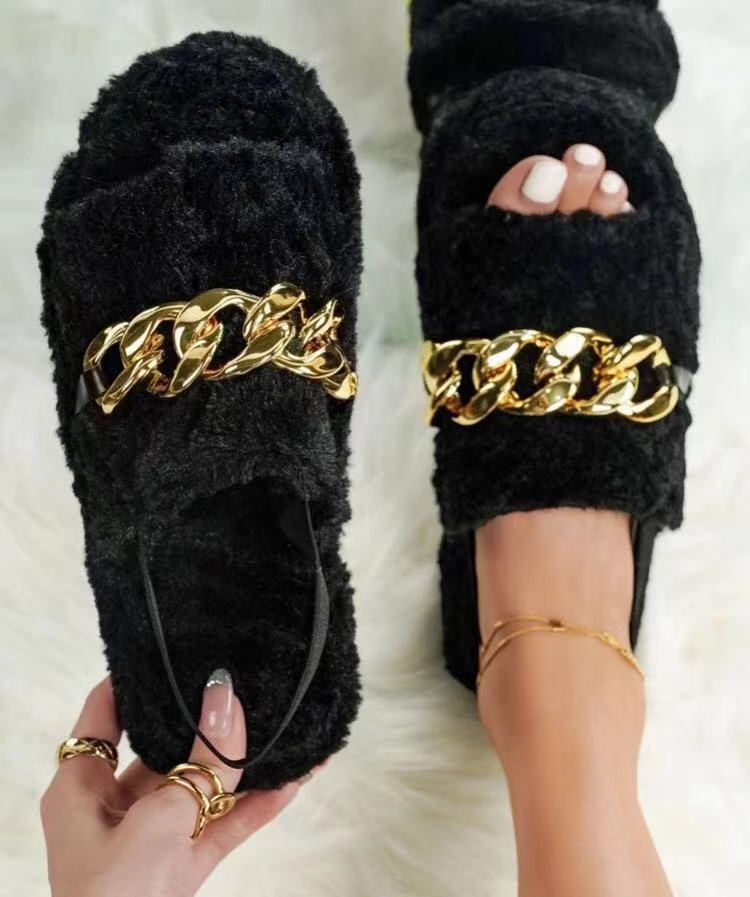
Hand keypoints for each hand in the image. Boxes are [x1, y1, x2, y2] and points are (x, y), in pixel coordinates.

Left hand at [41, 674, 302, 896]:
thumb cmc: (116, 896)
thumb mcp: (159, 819)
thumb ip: (201, 761)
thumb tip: (226, 696)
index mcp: (83, 787)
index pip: (105, 712)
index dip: (138, 678)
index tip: (177, 645)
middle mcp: (116, 805)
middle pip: (165, 746)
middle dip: (210, 721)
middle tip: (247, 682)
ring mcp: (153, 836)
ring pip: (204, 787)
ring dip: (248, 765)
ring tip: (290, 729)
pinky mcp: (183, 865)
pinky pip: (224, 824)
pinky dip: (258, 805)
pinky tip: (297, 779)